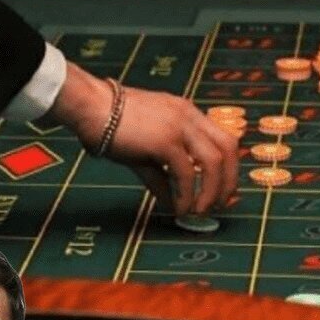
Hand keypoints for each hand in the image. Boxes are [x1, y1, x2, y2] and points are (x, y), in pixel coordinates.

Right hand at [49, 62, 238, 216]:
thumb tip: (172, 203)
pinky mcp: (165, 140)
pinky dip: (186, 195)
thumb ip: (162, 175)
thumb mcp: (144, 151)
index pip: (223, 138)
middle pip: (229, 148)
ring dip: (211, 191)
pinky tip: (178, 208)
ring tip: (199, 211)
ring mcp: (179, 126)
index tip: (224, 191)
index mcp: (186, 113)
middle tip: (220, 205)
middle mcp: (188, 116)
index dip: (229, 167)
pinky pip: (187, 173)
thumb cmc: (110, 125)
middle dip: (229, 181)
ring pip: (214, 162)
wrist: (90, 107)